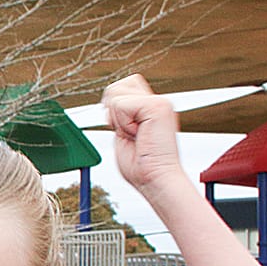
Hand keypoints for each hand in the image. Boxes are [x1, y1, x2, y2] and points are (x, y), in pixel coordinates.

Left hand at [101, 74, 182, 193]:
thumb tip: (107, 101)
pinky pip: (121, 105)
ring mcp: (159, 101)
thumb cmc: (141, 165)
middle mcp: (157, 101)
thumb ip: (119, 115)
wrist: (156, 179)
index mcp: (150, 108)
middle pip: (117, 86)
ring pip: (116, 93)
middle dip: (113, 111)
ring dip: (118, 119)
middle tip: (129, 132)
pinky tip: (138, 134)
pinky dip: (123, 124)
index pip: (122, 87)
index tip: (124, 130)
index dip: (113, 108)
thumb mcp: (123, 134)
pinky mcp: (157, 106)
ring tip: (135, 134)